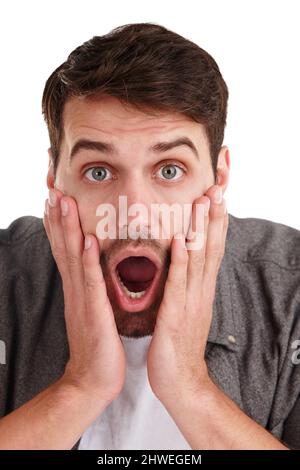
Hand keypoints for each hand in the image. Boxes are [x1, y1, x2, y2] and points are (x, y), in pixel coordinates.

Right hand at [43, 189, 125, 404]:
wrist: (92, 380)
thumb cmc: (98, 345)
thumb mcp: (92, 310)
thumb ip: (91, 288)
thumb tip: (93, 267)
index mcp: (78, 288)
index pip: (66, 249)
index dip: (60, 222)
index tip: (58, 196)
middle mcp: (76, 289)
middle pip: (64, 247)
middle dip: (58, 216)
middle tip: (53, 188)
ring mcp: (82, 300)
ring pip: (73, 258)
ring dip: (68, 229)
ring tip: (63, 202)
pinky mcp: (94, 313)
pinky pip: (91, 282)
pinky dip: (87, 260)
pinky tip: (86, 241)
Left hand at [147, 184, 227, 406]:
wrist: (181, 380)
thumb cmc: (179, 342)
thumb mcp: (186, 305)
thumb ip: (188, 281)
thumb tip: (187, 257)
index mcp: (201, 287)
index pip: (212, 245)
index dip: (216, 217)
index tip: (218, 190)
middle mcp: (201, 290)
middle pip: (211, 246)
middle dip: (215, 214)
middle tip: (219, 184)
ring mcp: (190, 302)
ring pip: (199, 259)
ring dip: (201, 229)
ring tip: (205, 201)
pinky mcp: (175, 316)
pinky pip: (178, 285)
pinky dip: (181, 262)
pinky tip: (181, 241)